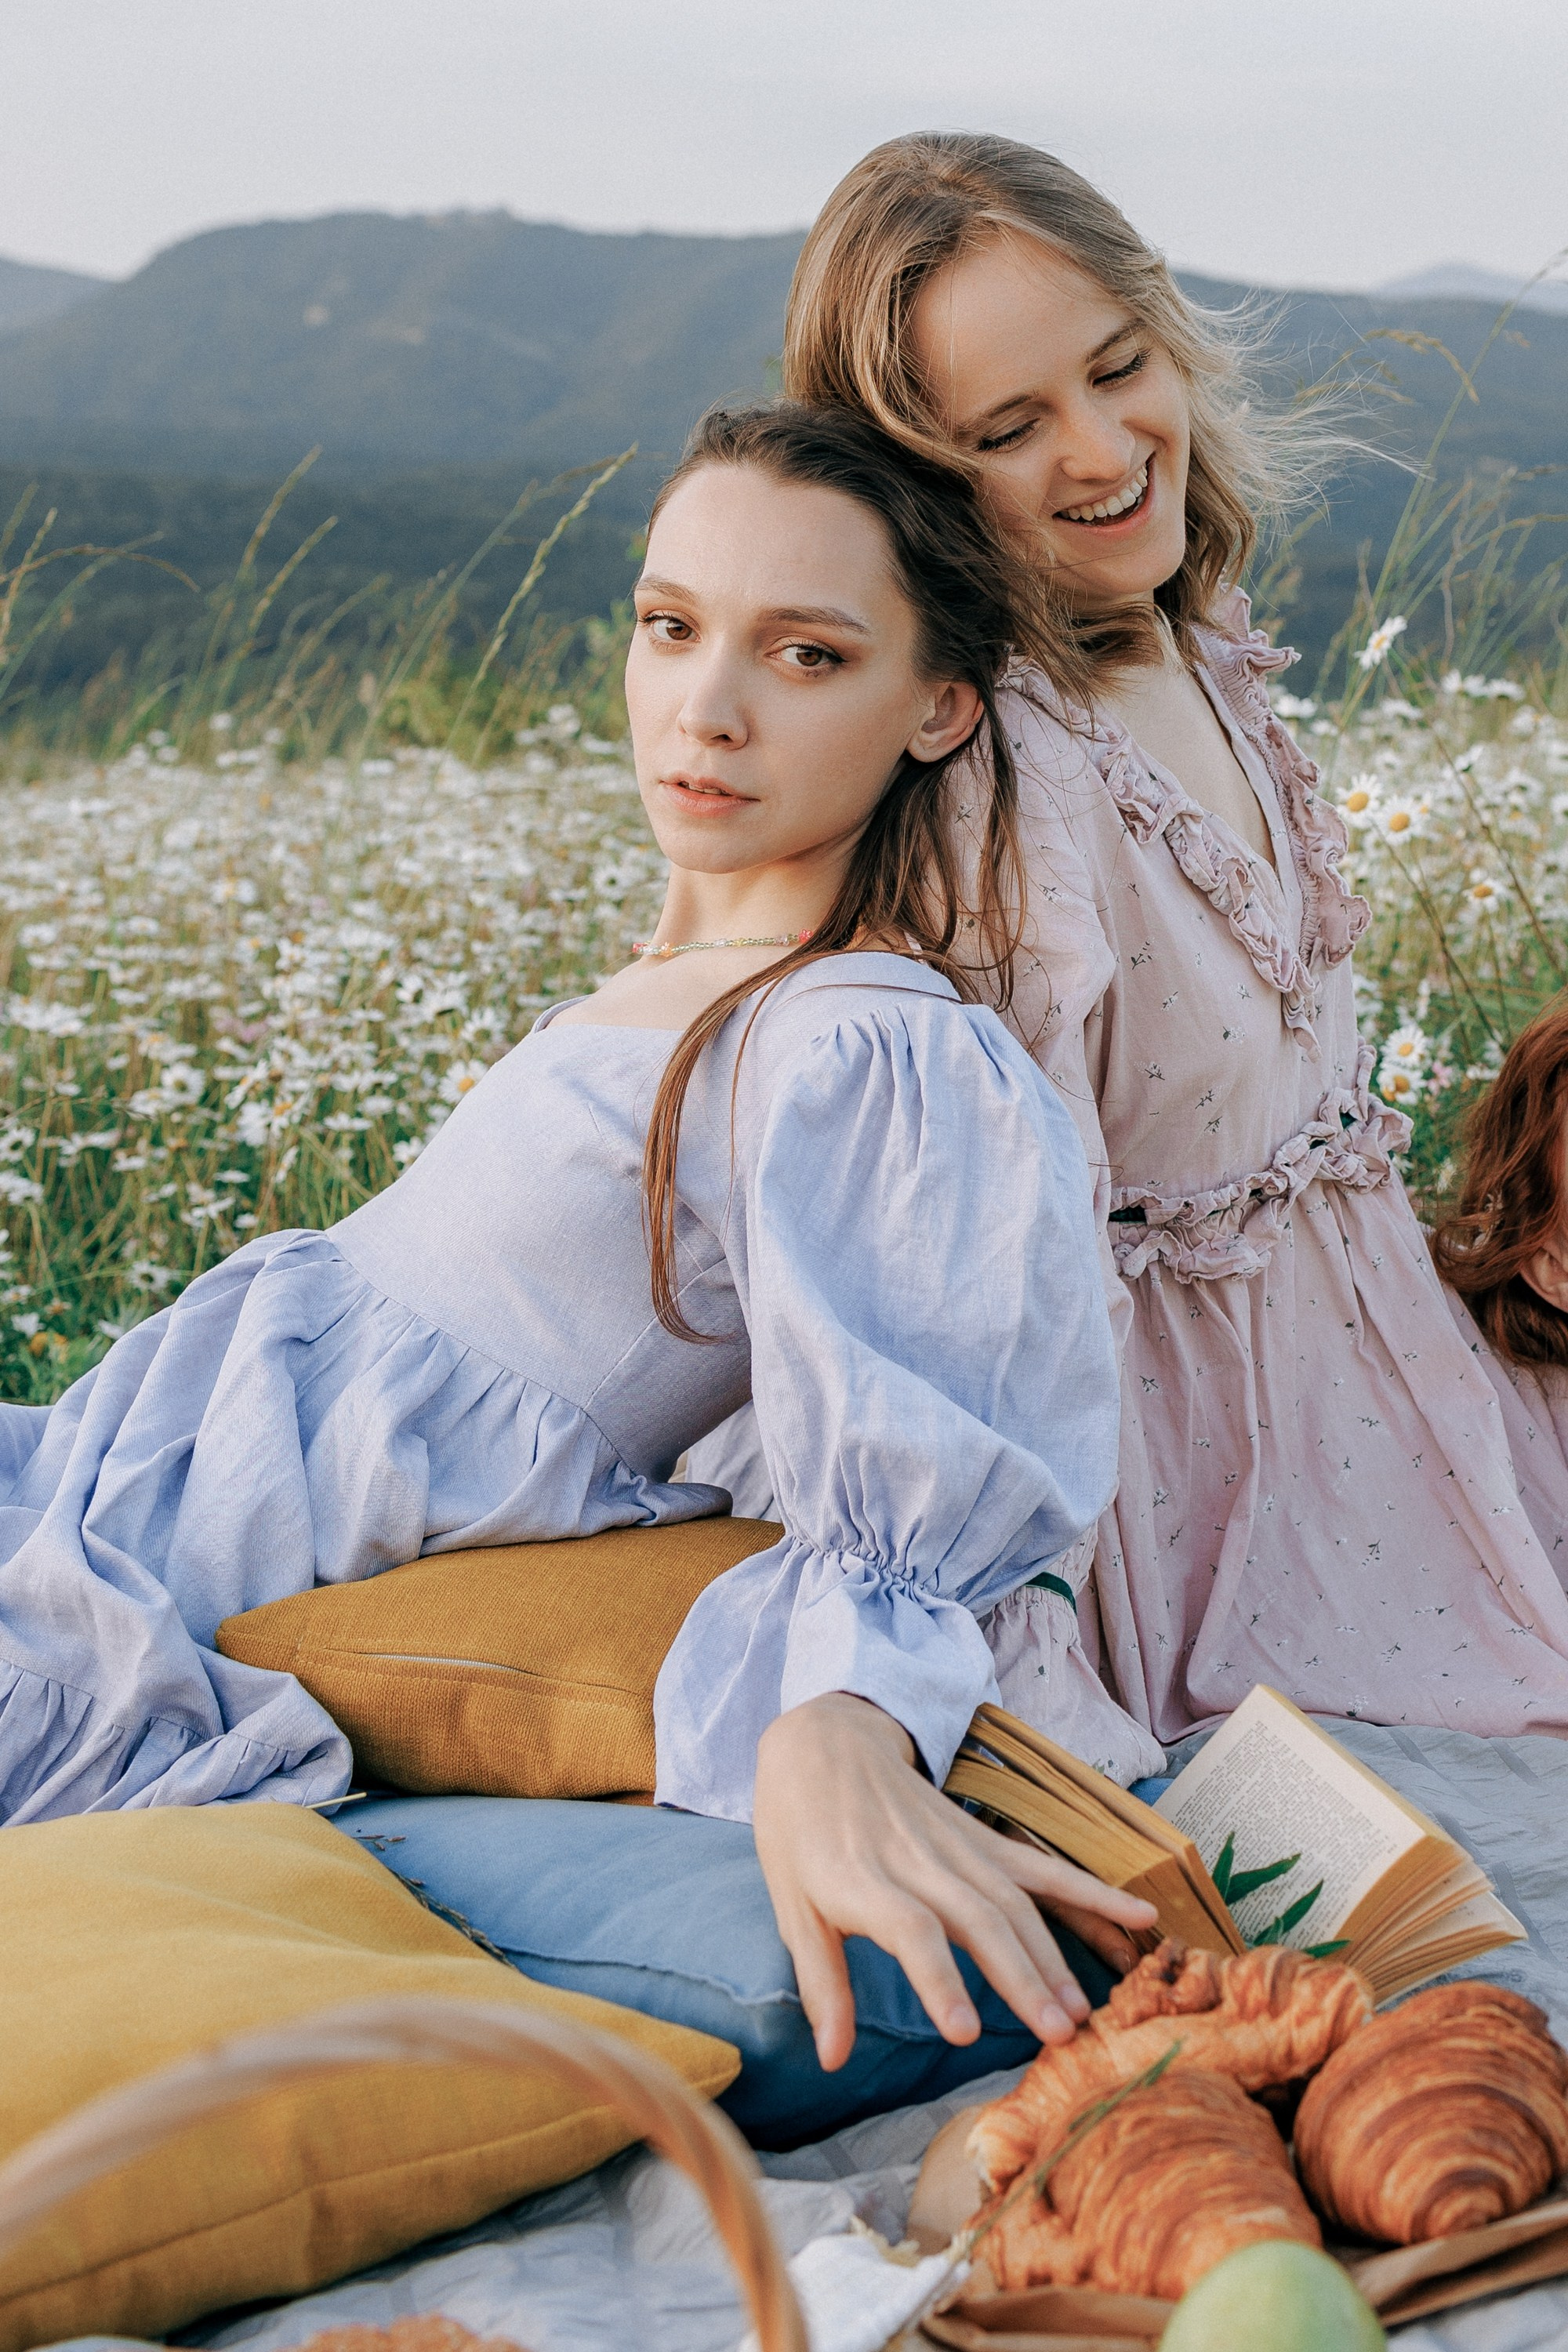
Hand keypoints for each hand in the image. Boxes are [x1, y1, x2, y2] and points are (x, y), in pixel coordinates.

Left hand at [751, 1691, 1157, 2072]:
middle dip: (1021, 1978)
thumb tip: (830, 2059)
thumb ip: (820, 1983)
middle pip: (979, 1918)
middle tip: (1057, 2035)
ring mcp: (956, 1845)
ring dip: (1054, 1955)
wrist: (823, 1743)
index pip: (912, 1930)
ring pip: (1015, 1900)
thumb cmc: (798, 1834)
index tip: (966, 2032)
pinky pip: (1039, 1866)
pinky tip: (1139, 1914)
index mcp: (863, 1879)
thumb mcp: (790, 1906)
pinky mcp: (981, 1838)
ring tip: (1083, 2011)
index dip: (941, 1978)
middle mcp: (918, 1860)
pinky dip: (1089, 1891)